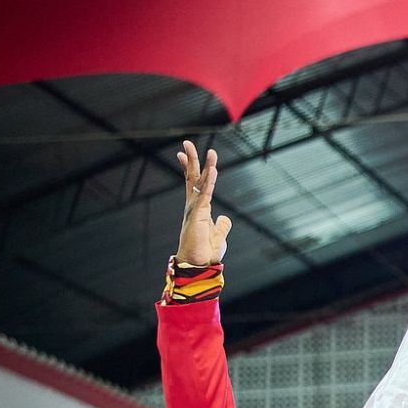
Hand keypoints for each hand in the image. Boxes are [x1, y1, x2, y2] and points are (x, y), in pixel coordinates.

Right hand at [174, 140, 232, 265]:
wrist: (198, 265)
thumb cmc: (205, 252)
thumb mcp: (218, 235)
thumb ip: (221, 225)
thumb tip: (224, 218)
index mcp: (198, 209)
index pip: (193, 184)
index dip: (190, 169)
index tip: (183, 155)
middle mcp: (194, 206)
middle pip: (192, 178)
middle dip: (191, 160)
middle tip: (186, 143)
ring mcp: (195, 209)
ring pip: (199, 183)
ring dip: (203, 165)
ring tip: (206, 150)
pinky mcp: (199, 215)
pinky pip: (205, 194)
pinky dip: (209, 181)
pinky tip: (212, 169)